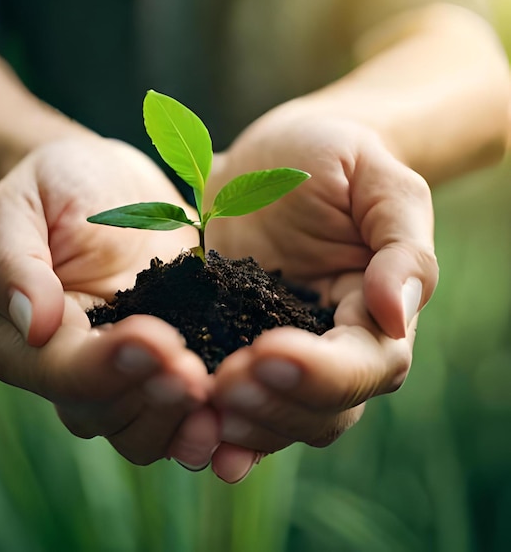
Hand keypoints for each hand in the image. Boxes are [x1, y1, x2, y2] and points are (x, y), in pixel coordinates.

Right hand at [0, 133, 216, 465]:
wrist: (107, 182)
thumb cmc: (53, 187)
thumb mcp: (19, 207)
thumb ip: (13, 262)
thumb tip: (35, 324)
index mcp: (30, 341)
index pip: (62, 373)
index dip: (106, 366)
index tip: (154, 338)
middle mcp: (78, 368)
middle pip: (107, 413)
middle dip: (153, 396)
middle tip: (195, 372)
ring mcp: (129, 370)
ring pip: (147, 429)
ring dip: (183, 419)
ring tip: (219, 392)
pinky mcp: (173, 359)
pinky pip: (188, 409)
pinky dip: (213, 419)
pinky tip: (241, 401)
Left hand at [204, 107, 437, 473]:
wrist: (276, 157)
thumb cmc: (338, 159)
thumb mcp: (381, 184)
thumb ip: (402, 247)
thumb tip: (398, 315)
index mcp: (375, 316)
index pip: (367, 365)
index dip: (322, 372)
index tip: (270, 352)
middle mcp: (330, 349)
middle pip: (320, 410)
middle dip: (274, 405)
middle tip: (224, 383)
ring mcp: (278, 353)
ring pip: (274, 417)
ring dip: (239, 422)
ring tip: (197, 401)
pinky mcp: (231, 344)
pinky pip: (226, 396)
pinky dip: (207, 419)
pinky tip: (178, 423)